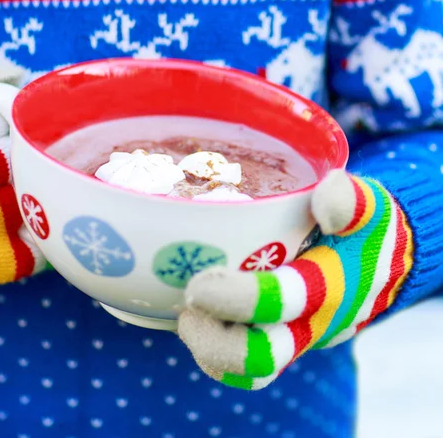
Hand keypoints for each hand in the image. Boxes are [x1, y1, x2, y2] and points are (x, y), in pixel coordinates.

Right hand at [0, 67, 45, 286]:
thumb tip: (16, 72)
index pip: (13, 122)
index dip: (16, 129)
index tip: (9, 135)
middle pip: (26, 161)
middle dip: (28, 160)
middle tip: (26, 163)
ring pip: (35, 199)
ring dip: (38, 195)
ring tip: (32, 190)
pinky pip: (36, 248)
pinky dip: (42, 236)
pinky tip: (37, 224)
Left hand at [178, 170, 413, 389]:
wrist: (382, 264)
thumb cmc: (366, 229)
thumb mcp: (367, 206)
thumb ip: (349, 199)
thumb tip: (324, 201)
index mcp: (328, 289)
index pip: (282, 302)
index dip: (237, 299)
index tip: (197, 284)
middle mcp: (311, 324)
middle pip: (262, 358)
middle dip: (213, 342)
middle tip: (185, 311)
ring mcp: (294, 337)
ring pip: (249, 369)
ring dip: (209, 349)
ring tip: (185, 317)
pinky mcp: (281, 339)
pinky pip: (246, 362)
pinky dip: (214, 345)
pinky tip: (194, 314)